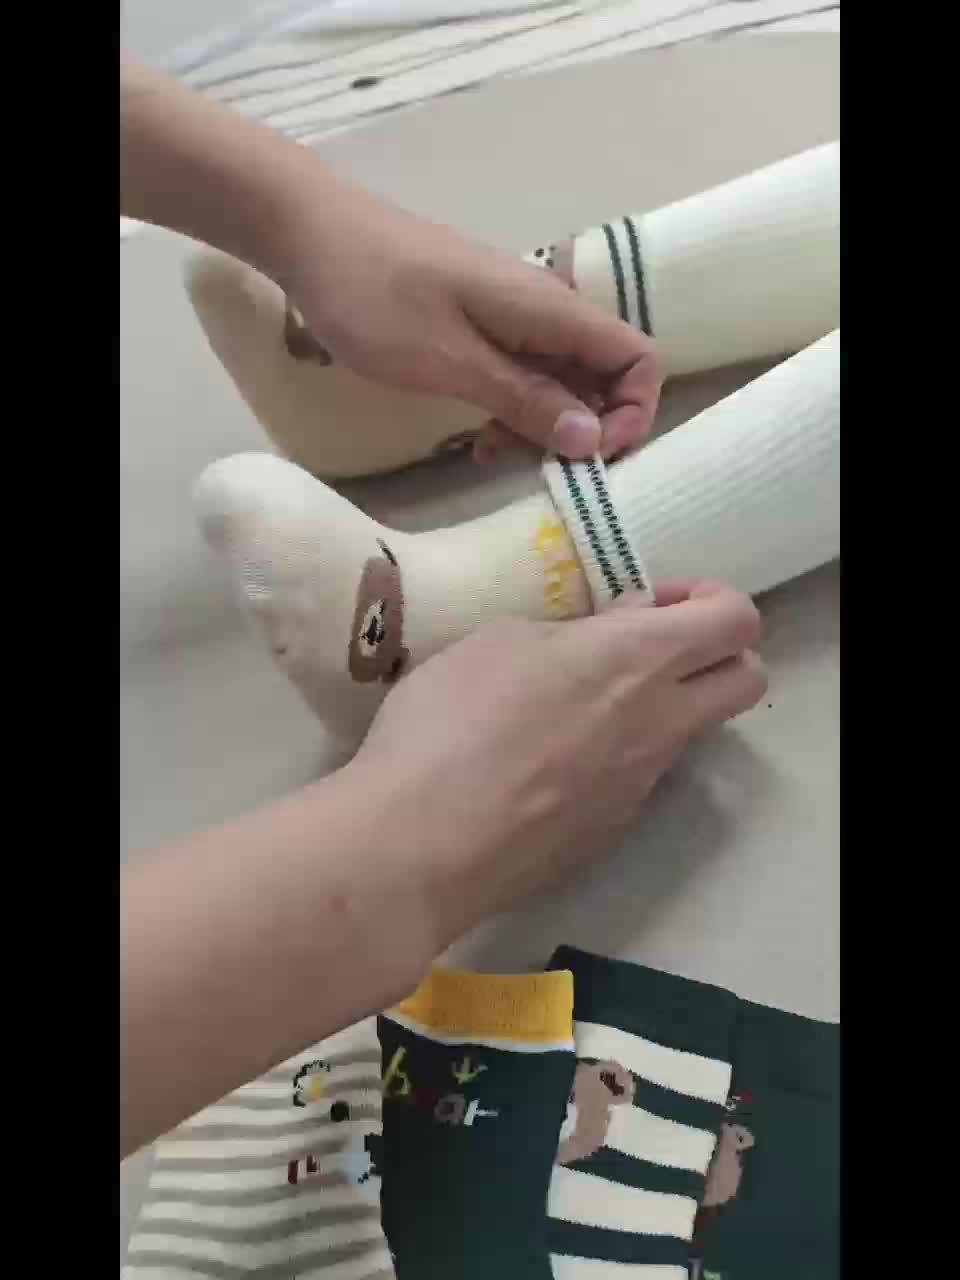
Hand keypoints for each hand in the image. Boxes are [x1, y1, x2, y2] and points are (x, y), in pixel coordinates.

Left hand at [278, 178, 662, 460]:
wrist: (307, 232)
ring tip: (495, 454)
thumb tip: (594, 440)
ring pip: (562, 381)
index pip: (638, 358)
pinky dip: (514, 409)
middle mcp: (545, 309)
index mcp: (550, 310)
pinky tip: (479, 436)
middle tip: (535, 468)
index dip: (634, 412)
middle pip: (604, 376)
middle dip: (584, 430)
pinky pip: (523, 372)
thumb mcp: (450, 362)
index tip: (593, 458)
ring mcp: (513, 315)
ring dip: (544, 426)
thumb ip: (525, 400)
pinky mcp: (483, 323)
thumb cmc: (374, 296)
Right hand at [348, 578, 765, 948]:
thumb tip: (615, 632)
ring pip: (689, 731)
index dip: (712, 599)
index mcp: (637, 659)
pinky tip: (541, 761)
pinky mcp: (612, 830)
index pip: (737, 619)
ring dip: (658, 706)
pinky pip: (637, 777)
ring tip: (574, 705)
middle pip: (747, 680)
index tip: (656, 603)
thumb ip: (574, 632)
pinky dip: (612, 756)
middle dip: (717, 654)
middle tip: (648, 648)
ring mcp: (641, 784)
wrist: (419, 843)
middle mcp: (660, 722)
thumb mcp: (499, 640)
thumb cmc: (448, 720)